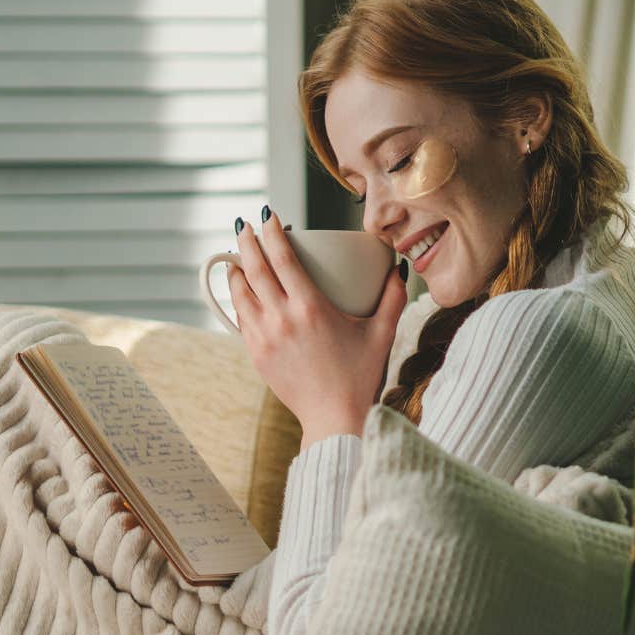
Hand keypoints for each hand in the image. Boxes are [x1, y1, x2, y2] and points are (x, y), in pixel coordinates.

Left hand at [226, 206, 406, 444]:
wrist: (334, 418)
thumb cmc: (360, 376)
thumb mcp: (382, 334)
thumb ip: (393, 298)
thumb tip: (397, 268)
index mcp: (311, 309)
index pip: (283, 259)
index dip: (271, 233)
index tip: (268, 216)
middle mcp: (282, 319)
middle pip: (254, 269)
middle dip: (246, 241)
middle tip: (244, 225)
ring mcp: (264, 338)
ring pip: (240, 293)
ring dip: (236, 269)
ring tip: (238, 255)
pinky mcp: (256, 354)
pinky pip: (240, 317)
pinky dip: (238, 298)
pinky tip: (242, 290)